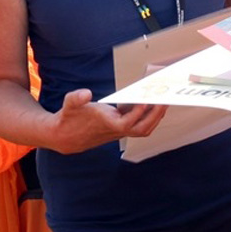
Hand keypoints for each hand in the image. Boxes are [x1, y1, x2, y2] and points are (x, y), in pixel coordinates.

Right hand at [46, 88, 166, 153]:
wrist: (65, 137)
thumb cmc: (70, 118)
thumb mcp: (69, 104)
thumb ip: (76, 98)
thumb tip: (85, 94)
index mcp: (107, 125)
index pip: (127, 123)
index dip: (138, 113)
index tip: (146, 100)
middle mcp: (117, 130)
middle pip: (142, 129)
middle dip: (155, 116)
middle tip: (165, 100)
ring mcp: (121, 132)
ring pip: (143, 129)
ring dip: (155, 117)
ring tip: (163, 102)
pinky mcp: (122, 129)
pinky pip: (140, 125)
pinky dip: (149, 117)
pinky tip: (152, 104)